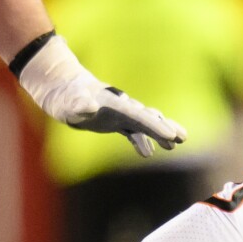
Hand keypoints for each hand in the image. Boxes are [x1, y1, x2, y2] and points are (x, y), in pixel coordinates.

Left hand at [16, 34, 186, 155]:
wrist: (60, 88)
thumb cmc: (64, 95)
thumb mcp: (68, 101)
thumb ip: (79, 103)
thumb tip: (88, 106)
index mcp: (115, 104)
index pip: (139, 115)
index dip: (155, 125)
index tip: (171, 134)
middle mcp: (122, 108)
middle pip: (148, 117)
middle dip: (165, 127)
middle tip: (182, 137)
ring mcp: (120, 114)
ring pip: (145, 123)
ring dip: (160, 132)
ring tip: (176, 143)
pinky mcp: (116, 121)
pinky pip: (134, 131)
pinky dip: (143, 140)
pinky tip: (148, 153)